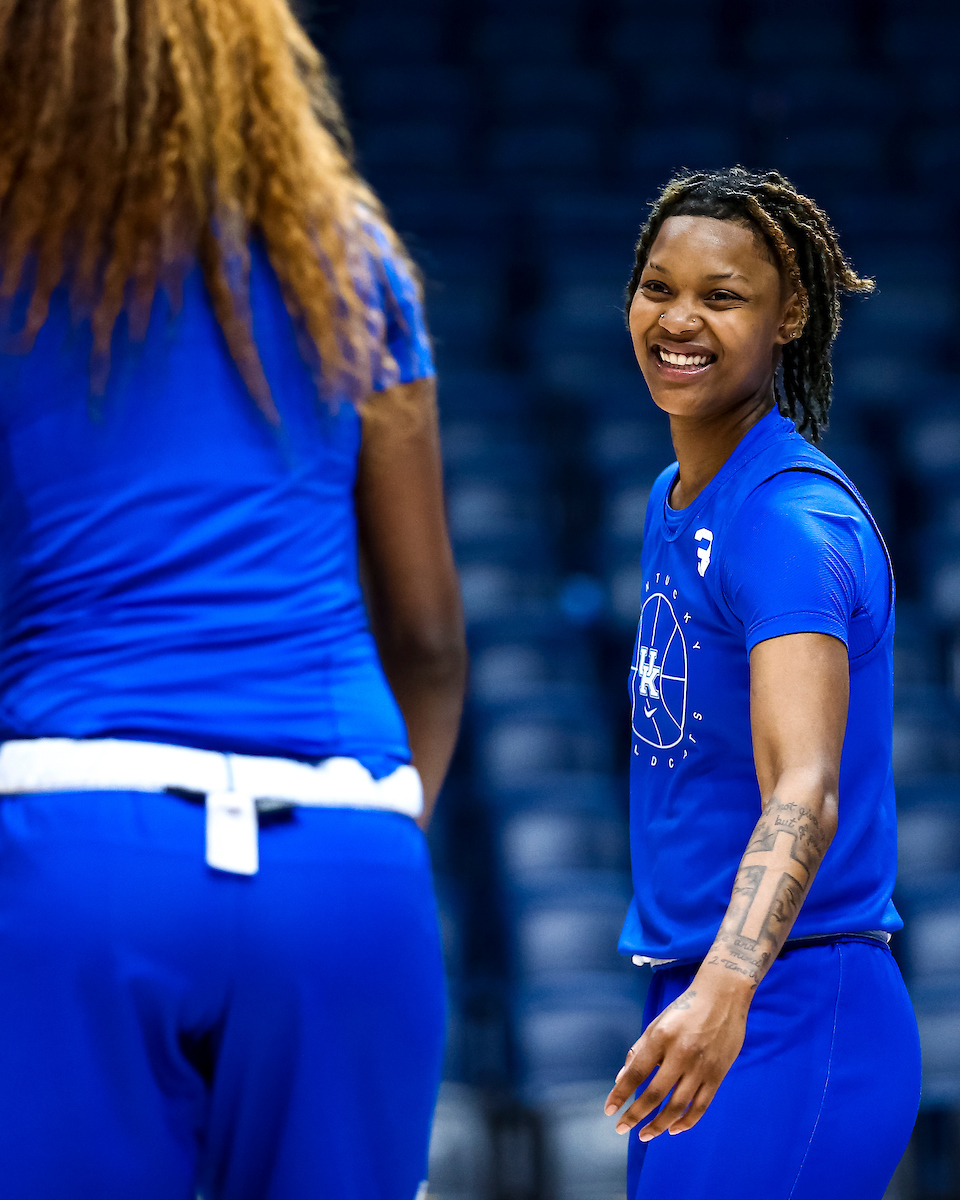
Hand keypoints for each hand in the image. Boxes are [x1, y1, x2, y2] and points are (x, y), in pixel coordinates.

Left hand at [604, 969, 749, 1139]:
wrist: (723, 997)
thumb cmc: (685, 1009)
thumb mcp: (657, 1023)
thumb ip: (639, 1051)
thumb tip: (622, 1079)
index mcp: (661, 1037)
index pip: (636, 1072)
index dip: (621, 1094)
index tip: (609, 1110)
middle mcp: (680, 1053)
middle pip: (655, 1094)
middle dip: (636, 1115)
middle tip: (622, 1128)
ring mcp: (701, 1067)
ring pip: (678, 1106)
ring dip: (659, 1125)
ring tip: (645, 1134)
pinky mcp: (718, 1075)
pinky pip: (701, 1106)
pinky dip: (686, 1121)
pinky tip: (673, 1129)